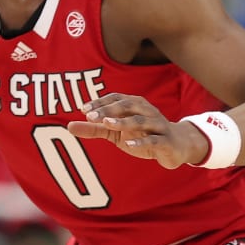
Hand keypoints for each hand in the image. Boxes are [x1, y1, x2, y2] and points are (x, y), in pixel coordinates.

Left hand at [67, 93, 210, 167]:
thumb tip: (68, 127)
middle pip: (127, 105)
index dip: (100, 103)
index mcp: (134, 104)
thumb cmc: (141, 134)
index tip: (83, 109)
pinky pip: (154, 139)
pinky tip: (128, 143)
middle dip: (108, 109)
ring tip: (107, 124)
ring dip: (123, 121)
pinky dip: (141, 140)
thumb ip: (94, 129)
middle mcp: (146, 110)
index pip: (116, 98)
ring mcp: (157, 124)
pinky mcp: (165, 140)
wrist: (175, 146)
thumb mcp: (115, 132)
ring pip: (140, 120)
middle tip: (90, 116)